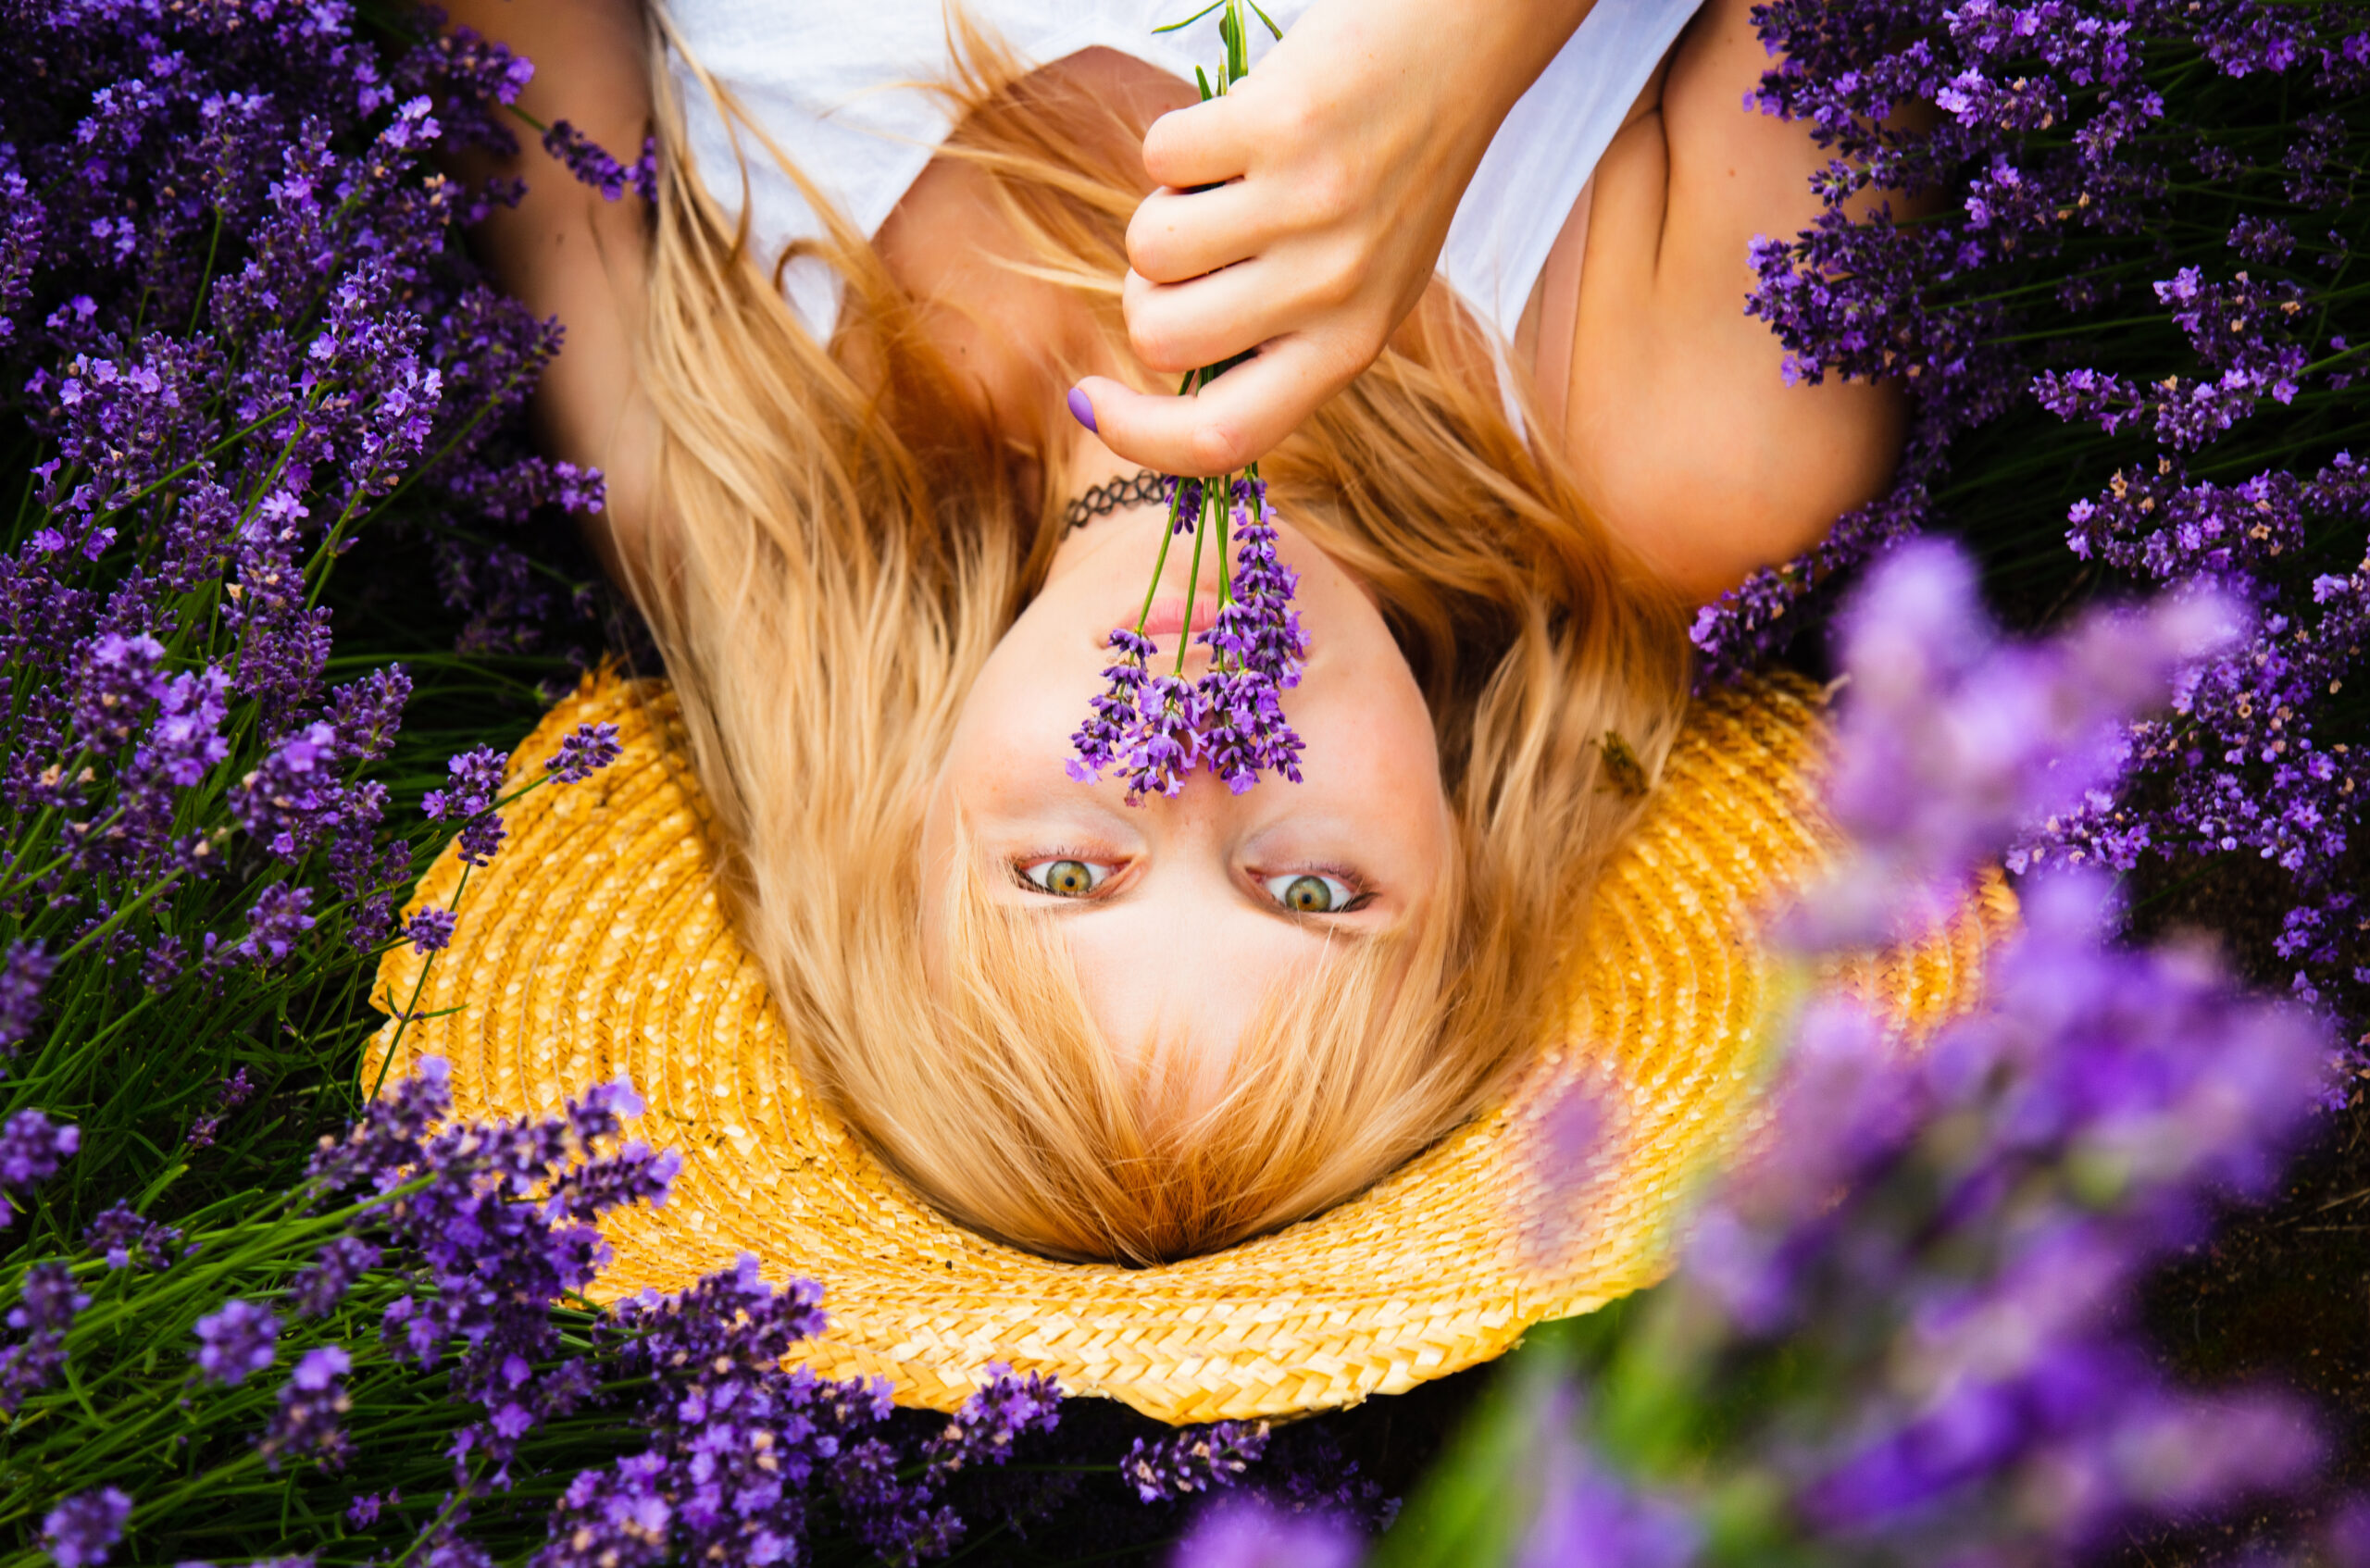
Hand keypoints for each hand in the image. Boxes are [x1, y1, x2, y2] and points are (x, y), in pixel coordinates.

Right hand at [1069, 0, 1591, 474]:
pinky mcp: (1280, 125)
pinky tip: (1241, 125)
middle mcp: (1334, 290)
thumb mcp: (1364, 285)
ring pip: (1147, 248)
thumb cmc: (1396, 170)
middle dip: (1147, 290)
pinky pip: (1159, 155)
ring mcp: (1307, 209)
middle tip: (1196, 245)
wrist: (1460, 45)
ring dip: (1163, 207)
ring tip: (1230, 179)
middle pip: (1159, 340)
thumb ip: (1280, 340)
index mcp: (1351, 346)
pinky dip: (1180, 137)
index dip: (1137, 440)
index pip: (1224, 440)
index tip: (1090, 404)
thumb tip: (1155, 366)